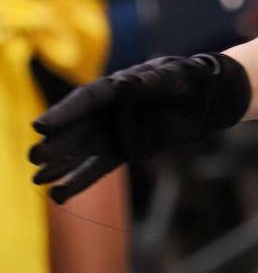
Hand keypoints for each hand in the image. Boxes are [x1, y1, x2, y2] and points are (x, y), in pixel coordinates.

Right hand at [30, 53, 250, 202]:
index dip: (64, 113)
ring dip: (61, 163)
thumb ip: (153, 81)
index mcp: (119, 86)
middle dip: (57, 142)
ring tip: (37, 178)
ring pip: (84, 149)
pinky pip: (101, 167)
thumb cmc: (192, 79)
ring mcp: (118, 131)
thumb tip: (126, 83)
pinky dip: (81, 180)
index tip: (41, 126)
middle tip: (33, 156)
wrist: (210, 97)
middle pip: (79, 126)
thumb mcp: (176, 77)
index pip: (86, 99)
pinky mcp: (128, 150)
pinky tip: (60, 195)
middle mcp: (112, 109)